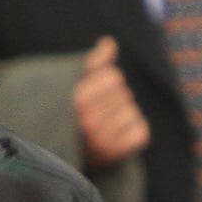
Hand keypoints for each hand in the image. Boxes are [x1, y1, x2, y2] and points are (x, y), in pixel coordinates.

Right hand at [73, 36, 149, 168]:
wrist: (60, 159)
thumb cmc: (71, 115)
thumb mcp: (76, 86)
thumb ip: (93, 63)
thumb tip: (109, 42)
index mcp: (76, 101)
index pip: (113, 76)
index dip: (105, 82)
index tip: (92, 94)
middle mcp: (88, 122)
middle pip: (124, 93)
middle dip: (113, 98)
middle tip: (96, 113)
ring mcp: (103, 141)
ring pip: (132, 111)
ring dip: (122, 115)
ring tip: (104, 125)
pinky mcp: (117, 155)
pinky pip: (141, 131)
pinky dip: (134, 131)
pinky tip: (116, 136)